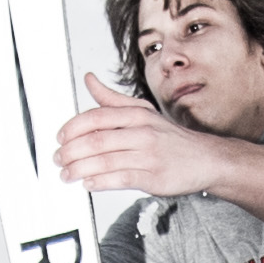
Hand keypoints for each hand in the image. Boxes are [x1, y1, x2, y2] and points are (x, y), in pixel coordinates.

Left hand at [54, 72, 222, 199]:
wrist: (205, 159)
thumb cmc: (170, 138)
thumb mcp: (143, 111)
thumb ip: (112, 99)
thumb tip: (89, 79)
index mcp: (136, 114)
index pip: (96, 117)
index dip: (72, 128)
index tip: (60, 138)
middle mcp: (142, 132)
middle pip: (96, 140)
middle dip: (71, 151)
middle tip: (58, 159)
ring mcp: (148, 155)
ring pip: (105, 160)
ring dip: (79, 169)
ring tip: (66, 174)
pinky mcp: (153, 177)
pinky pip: (120, 179)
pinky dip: (100, 181)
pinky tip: (88, 183)